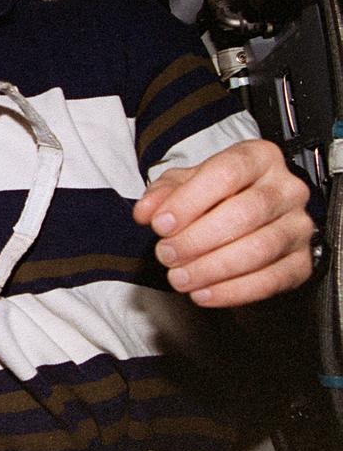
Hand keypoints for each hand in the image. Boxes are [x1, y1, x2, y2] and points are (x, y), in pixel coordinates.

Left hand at [132, 138, 313, 306]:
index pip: (227, 173)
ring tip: (180, 277)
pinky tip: (204, 293)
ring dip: (212, 268)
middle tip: (166, 254)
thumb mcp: (184, 184)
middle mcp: (287, 189)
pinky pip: (272, 280)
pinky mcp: (303, 261)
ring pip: (259, 249)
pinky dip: (233, 291)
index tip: (160, 224)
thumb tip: (146, 211)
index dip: (189, 201)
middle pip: (244, 213)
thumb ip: (162, 193)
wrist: (247, 218)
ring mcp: (299, 226)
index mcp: (260, 157)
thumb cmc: (217, 195)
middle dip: (197, 239)